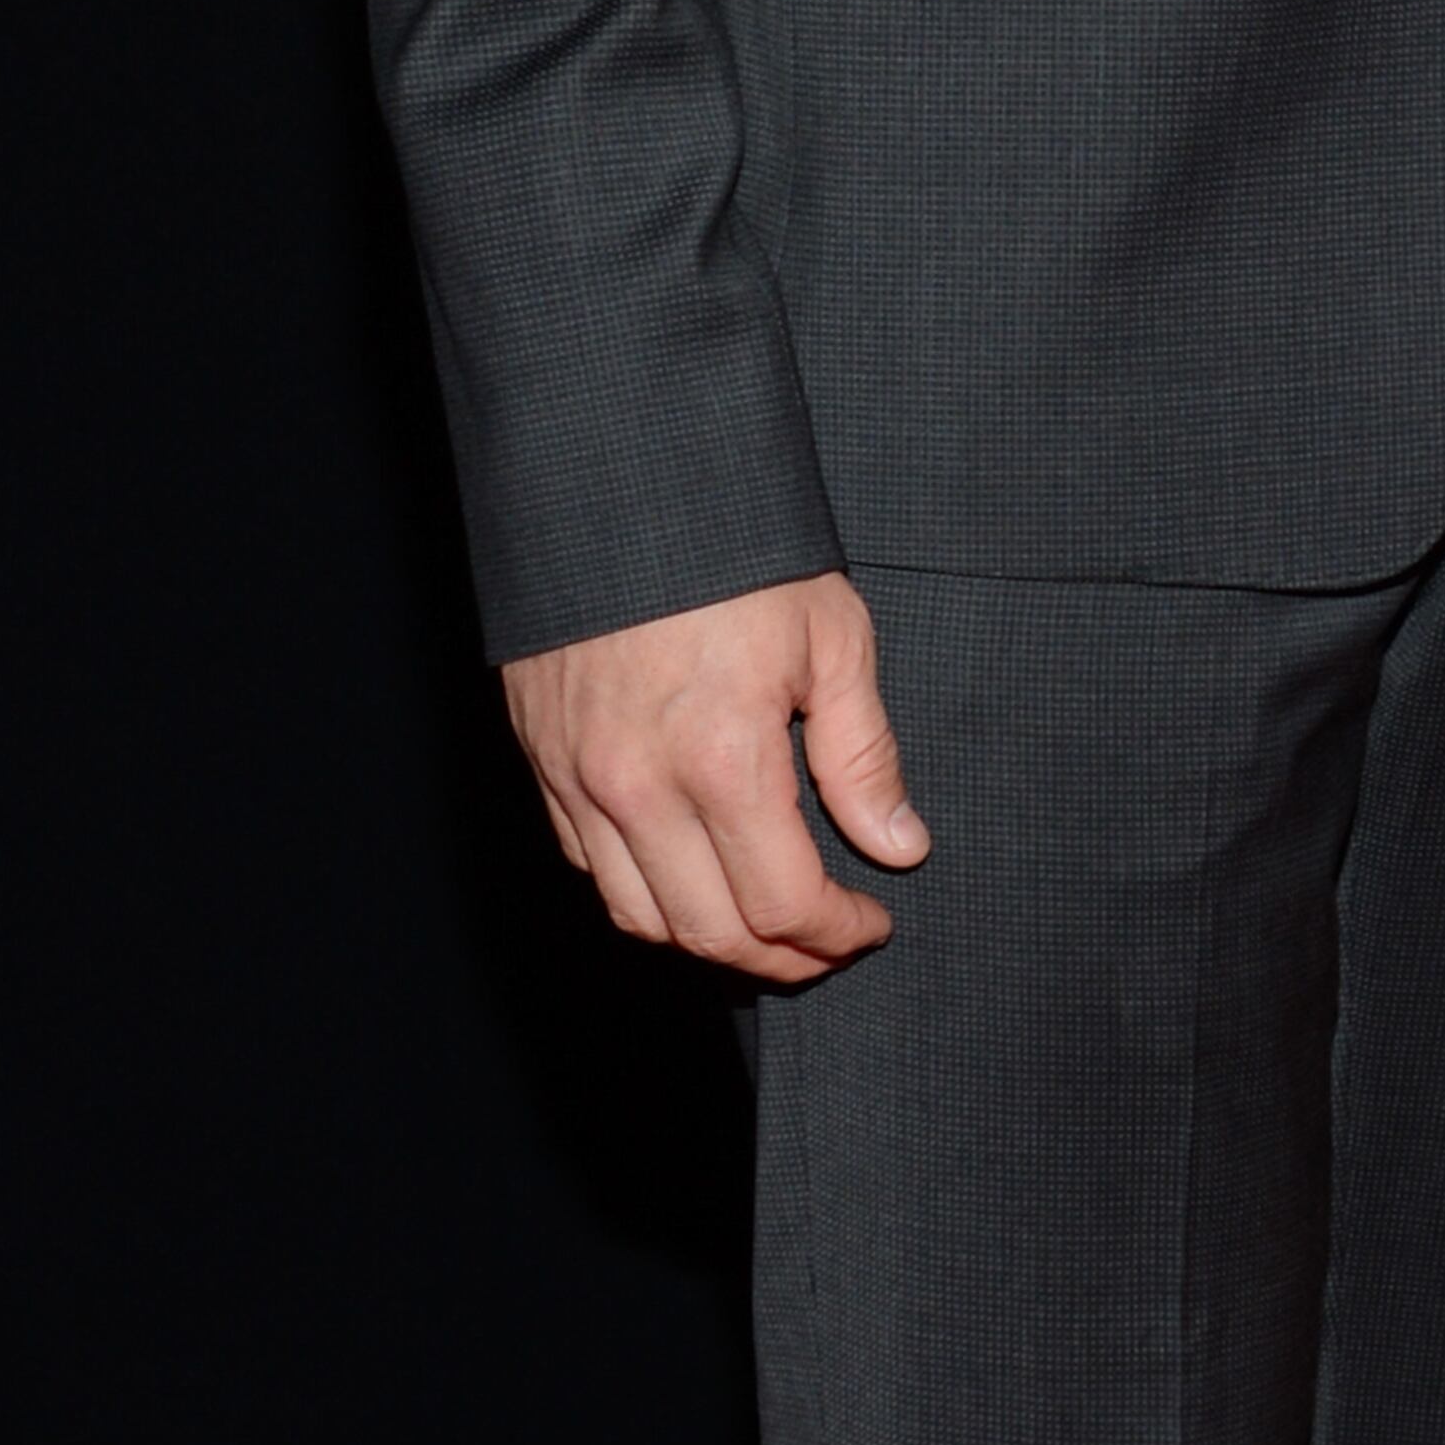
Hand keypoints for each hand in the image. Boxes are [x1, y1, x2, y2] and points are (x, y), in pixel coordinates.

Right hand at [501, 571, 927, 982]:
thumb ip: (863, 754)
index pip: (783, 903)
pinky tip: (690, 876)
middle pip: (710, 933)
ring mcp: (581, 782)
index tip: (870, 922)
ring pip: (641, 918)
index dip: (837, 932)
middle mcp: (640, 788)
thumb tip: (899, 845)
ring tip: (764, 925)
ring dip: (709, 942)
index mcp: (722, 760)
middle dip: (781, 958)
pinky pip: (589, 868)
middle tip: (827, 942)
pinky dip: (645, 895)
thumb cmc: (738, 552)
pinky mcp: (545, 765)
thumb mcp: (832, 635)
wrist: (622, 487)